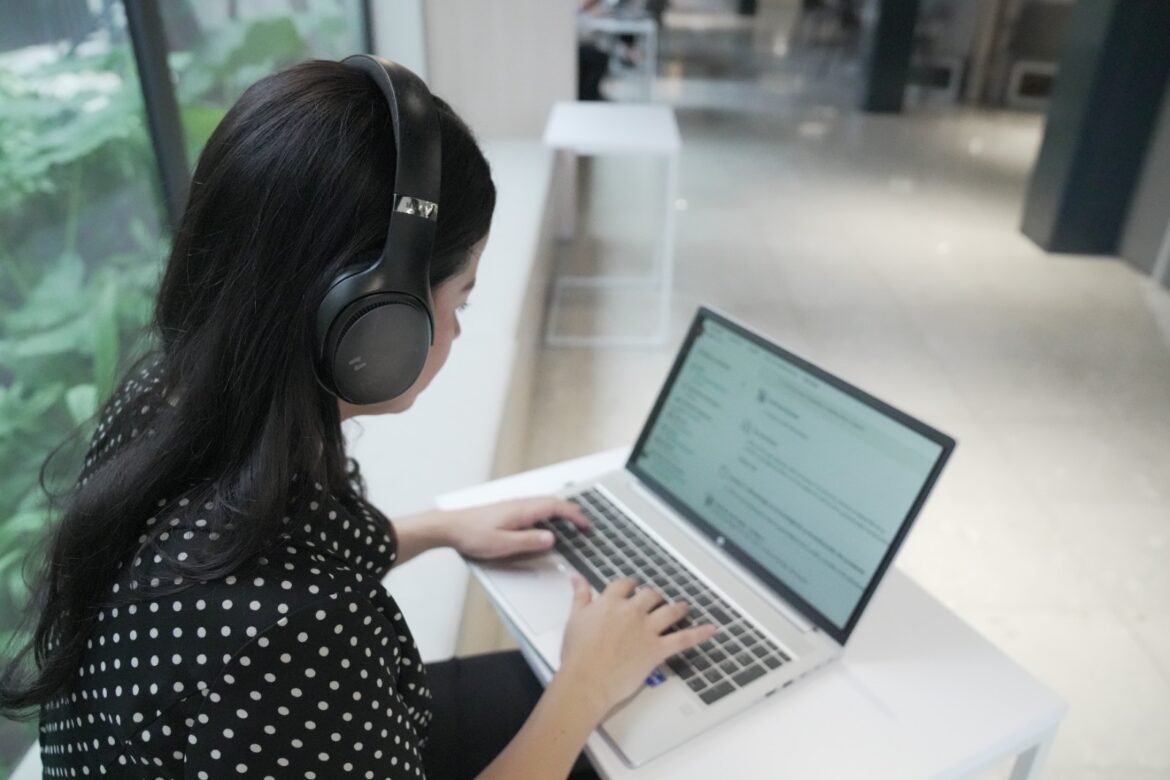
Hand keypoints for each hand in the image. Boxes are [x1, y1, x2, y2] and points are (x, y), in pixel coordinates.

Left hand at [447, 496, 589, 559]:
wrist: (449, 527)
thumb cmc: (472, 535)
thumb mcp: (502, 544)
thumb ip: (529, 542)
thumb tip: (552, 538)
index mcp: (522, 510)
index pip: (556, 507)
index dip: (574, 515)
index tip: (586, 524)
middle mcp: (520, 504)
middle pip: (552, 502)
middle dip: (571, 511)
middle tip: (584, 523)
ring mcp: (513, 505)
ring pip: (543, 503)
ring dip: (560, 510)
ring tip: (570, 520)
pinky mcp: (507, 510)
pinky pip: (535, 507)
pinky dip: (547, 512)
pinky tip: (545, 521)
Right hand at [558, 576, 717, 715]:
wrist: (586, 680)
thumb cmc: (577, 654)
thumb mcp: (574, 619)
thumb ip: (580, 596)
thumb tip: (577, 577)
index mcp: (610, 602)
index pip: (625, 584)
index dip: (631, 585)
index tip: (633, 588)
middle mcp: (632, 611)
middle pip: (650, 595)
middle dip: (654, 596)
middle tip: (656, 600)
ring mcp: (647, 629)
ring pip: (669, 611)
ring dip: (678, 608)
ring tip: (683, 607)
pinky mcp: (657, 649)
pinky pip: (683, 638)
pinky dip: (699, 634)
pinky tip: (711, 629)